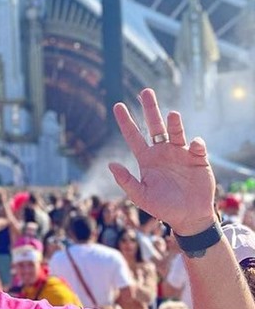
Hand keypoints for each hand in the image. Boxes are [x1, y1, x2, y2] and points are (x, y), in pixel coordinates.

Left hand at [108, 88, 215, 235]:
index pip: (134, 136)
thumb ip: (126, 181)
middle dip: (150, 109)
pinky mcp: (198, 159)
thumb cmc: (163, 207)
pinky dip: (196, 143)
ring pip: (175, 132)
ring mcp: (181, 153)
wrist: (189, 217)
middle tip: (145, 91)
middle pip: (155, 126)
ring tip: (173, 115)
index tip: (117, 106)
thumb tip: (110, 164)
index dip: (126, 122)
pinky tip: (194, 144)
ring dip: (174, 123)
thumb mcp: (141, 196)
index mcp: (147, 159)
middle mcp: (163, 152)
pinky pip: (196, 147)